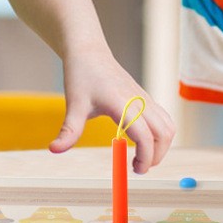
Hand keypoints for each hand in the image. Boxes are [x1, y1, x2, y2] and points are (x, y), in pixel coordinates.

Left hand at [48, 53, 175, 172]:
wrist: (89, 52)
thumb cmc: (81, 76)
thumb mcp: (73, 104)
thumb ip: (68, 130)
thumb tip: (54, 150)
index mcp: (123, 104)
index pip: (145, 136)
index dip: (145, 157)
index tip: (133, 170)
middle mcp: (139, 101)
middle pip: (164, 133)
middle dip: (156, 156)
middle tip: (137, 168)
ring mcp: (145, 98)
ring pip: (168, 126)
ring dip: (161, 146)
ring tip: (142, 157)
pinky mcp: (145, 98)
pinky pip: (163, 119)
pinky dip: (160, 135)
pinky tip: (140, 141)